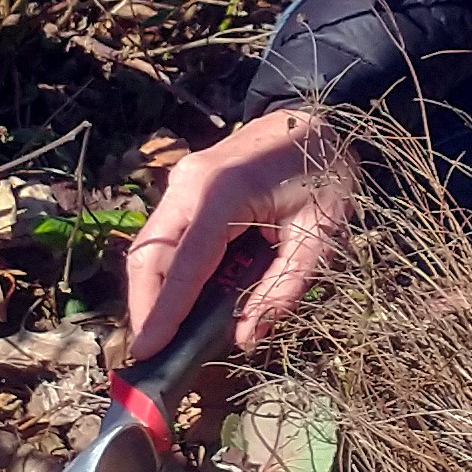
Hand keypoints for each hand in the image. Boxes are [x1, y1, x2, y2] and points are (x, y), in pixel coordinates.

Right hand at [123, 107, 350, 361]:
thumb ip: (285, 288)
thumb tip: (247, 338)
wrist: (320, 119)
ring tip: (160, 336)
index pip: (184, 265)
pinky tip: (175, 301)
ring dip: (151, 291)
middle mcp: (190, 183)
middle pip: (149, 255)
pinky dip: (164, 272)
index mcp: (222, 192)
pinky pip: (164, 235)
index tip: (146, 351)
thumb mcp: (320, 236)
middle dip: (146, 307)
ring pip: (149, 245)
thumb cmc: (326, 175)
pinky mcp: (185, 185)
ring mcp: (182, 180)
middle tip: (150, 353)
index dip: (164, 312)